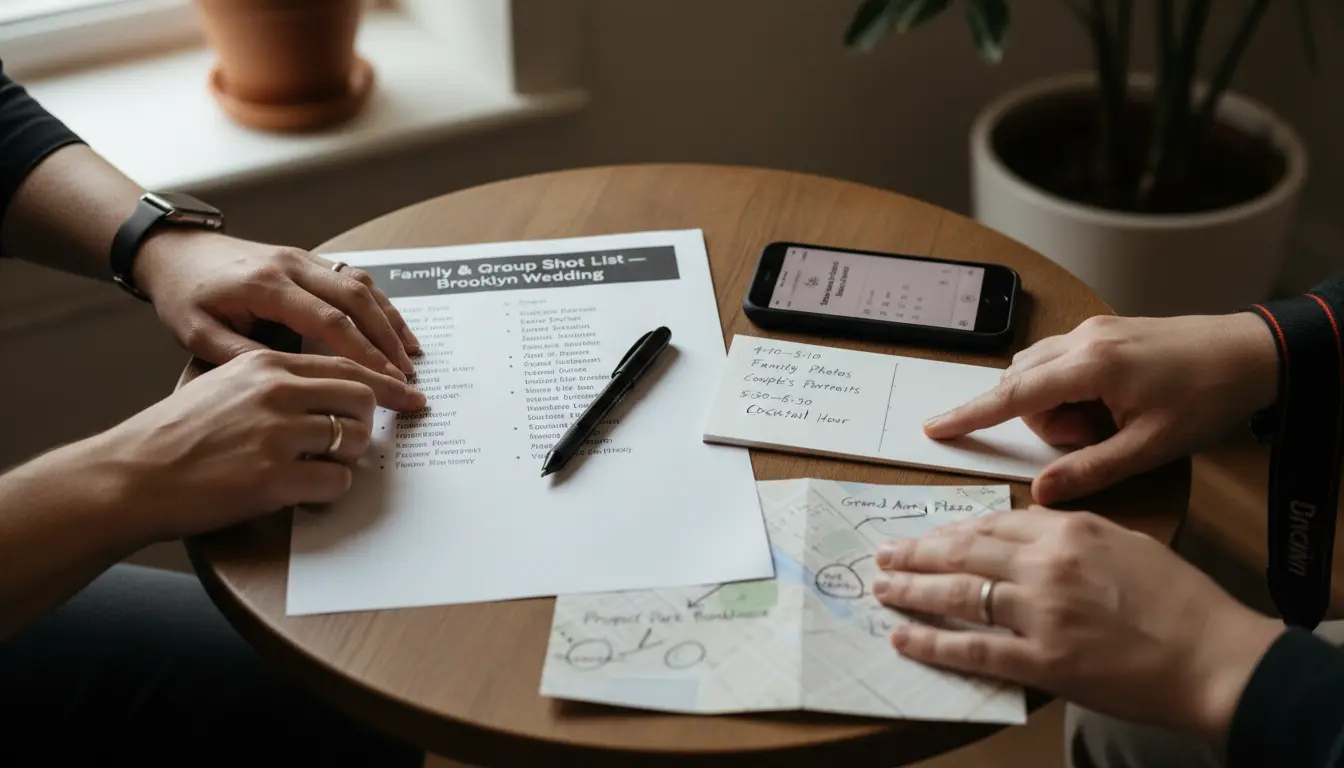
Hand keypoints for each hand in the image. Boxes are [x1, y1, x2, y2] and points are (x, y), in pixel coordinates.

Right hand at [98, 349, 423, 540]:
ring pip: (354, 440)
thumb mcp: (222, 384)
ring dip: (348, 460)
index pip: (346, 365)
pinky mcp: (273, 478)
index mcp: (266, 365)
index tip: (412, 396)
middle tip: (358, 443)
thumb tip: (324, 393)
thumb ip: (271, 381)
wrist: (130, 475)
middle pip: (362, 398)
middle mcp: (276, 392)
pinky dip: (331, 492)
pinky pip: (336, 482)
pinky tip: (306, 494)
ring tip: (318, 470)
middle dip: (370, 424)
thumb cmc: (174, 435)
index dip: (386, 384)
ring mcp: (276, 434)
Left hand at [132, 229, 421, 380]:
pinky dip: (379, 302)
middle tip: (408, 375)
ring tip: (412, 354)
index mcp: (266, 286)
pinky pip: (353, 277)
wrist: (173, 250)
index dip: (363, 354)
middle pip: (356, 300)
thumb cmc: (183, 294)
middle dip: (387, 340)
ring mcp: (303, 258)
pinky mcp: (307, 258)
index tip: (386, 381)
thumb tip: (292, 382)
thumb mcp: (196, 333)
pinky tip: (393, 326)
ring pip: (361, 284)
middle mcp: (292, 265)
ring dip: (390, 319)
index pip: (330, 322)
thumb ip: (241, 356)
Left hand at [871, 508, 1284, 745]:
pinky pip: (973, 650)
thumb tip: (1023, 522)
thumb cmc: (1181, 601)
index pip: (990, 523)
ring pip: (958, 594)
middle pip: (962, 552)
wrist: (1216, 657)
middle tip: (883, 555)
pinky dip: (932, 643)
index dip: (948, 530)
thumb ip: (1069, 531)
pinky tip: (903, 637)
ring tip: (881, 590)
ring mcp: (1041, 613)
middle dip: (915, 553)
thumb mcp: (1126, 543)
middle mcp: (1047, 565)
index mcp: (1069, 531)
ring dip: (912, 591)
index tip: (923, 535)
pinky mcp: (1043, 661)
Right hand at [923, 313, 1277, 502]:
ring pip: (1039, 372)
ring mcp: (1092, 329)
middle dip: (1044, 421)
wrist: (1256, 352)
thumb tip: (1040, 493)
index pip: (1011, 394)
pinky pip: (1062, 362)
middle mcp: (1082, 338)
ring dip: (1058, 406)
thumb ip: (1090, 471)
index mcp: (1090, 365)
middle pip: (1023, 385)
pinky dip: (1070, 390)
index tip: (935, 427)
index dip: (970, 415)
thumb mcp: (1150, 448)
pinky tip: (1109, 405)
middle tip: (1095, 438)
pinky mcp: (1104, 329)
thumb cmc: (1209, 397)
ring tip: (1108, 423)